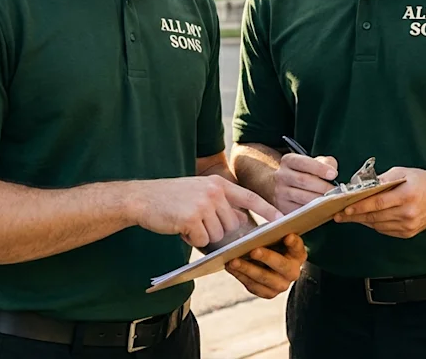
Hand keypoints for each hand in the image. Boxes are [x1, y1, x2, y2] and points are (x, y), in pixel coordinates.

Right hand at [130, 177, 280, 248]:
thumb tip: (241, 222)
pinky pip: (201, 240)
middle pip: (231, 225)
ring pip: (217, 235)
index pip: (250, 197)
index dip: (268, 210)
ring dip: (202, 235)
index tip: (283, 220)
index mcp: (218, 184)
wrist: (142, 198)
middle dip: (215, 230)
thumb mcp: (199, 192)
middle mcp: (214, 192)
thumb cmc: (171, 198)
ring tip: (185, 222)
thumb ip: (221, 203)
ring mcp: (203, 204)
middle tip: (195, 221)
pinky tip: (179, 228)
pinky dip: (190, 240)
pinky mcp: (191, 218)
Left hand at [225, 233, 306, 297]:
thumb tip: (254, 235)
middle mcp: (293, 272)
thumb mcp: (272, 237)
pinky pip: (254, 286)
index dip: (293, 242)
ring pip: (264, 278)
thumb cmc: (271, 245)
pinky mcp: (268, 293)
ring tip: (233, 261)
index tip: (288, 236)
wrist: (268, 264)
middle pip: (281, 265)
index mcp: (298, 254)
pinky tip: (231, 267)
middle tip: (253, 251)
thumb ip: (269, 235)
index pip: (298, 247)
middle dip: (266, 257)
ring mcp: (281, 285)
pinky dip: (241, 276)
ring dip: (247, 269)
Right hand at [273, 153, 338, 214]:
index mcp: (288, 161)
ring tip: (333, 200)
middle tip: (337, 191)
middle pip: (303, 180)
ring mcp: (280, 192)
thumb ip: (325, 163)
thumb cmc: (304, 173)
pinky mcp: (282, 207)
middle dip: (323, 186)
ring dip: (320, 199)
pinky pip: (299, 209)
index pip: (303, 163)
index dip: (319, 168)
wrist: (282, 186)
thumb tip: (333, 172)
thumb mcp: (313, 163)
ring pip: (302, 197)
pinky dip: (313, 210)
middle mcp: (281, 175)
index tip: (333, 174)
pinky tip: (323, 208)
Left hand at [334, 167, 425, 238]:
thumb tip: (361, 186)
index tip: (344, 208)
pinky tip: (367, 219)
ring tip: (349, 216)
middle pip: (375, 217)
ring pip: (378, 225)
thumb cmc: (422, 180)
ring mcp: (409, 225)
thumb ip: (382, 179)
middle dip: (355, 216)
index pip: (377, 203)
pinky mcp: (409, 233)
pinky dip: (374, 224)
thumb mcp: (403, 172)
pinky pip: (385, 230)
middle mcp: (408, 213)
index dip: (359, 207)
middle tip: (339, 214)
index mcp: (407, 195)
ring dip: (363, 221)